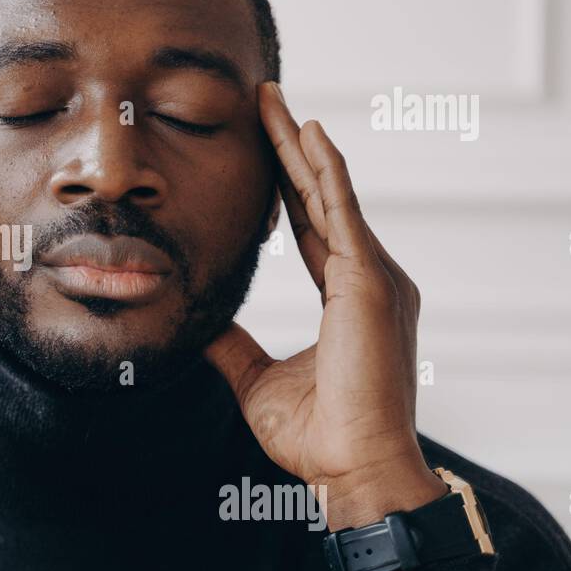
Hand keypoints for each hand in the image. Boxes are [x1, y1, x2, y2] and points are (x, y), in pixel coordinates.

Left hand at [204, 82, 445, 540]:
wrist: (353, 469)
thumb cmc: (317, 435)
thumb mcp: (255, 379)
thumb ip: (230, 344)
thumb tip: (197, 322)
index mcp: (345, 296)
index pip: (308, 225)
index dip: (284, 185)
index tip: (262, 147)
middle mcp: (366, 277)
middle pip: (318, 197)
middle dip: (290, 148)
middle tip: (265, 101)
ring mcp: (373, 275)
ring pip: (328, 193)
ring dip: (299, 145)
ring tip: (274, 102)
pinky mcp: (369, 282)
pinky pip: (341, 213)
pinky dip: (324, 171)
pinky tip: (308, 135)